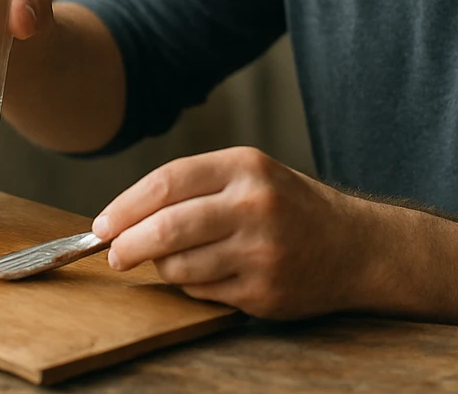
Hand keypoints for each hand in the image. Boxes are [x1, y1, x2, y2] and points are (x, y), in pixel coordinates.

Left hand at [91, 146, 372, 318]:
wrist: (355, 247)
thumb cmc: (290, 207)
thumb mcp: (251, 175)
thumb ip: (195, 187)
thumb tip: (124, 216)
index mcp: (246, 167)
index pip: (166, 182)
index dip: (125, 206)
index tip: (102, 224)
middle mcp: (254, 206)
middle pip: (166, 228)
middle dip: (128, 245)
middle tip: (114, 254)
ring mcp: (261, 252)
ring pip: (179, 266)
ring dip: (161, 268)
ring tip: (170, 261)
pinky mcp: (263, 291)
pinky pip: (202, 291)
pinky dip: (191, 285)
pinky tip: (208, 273)